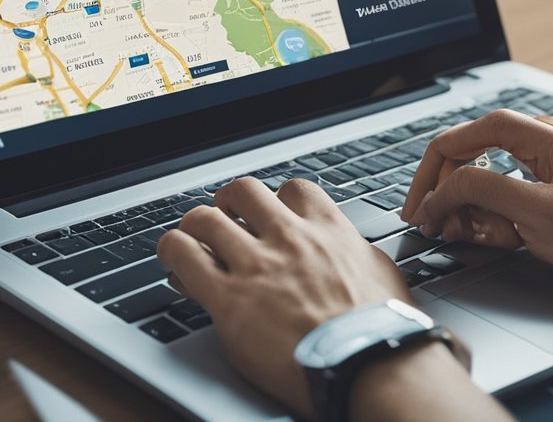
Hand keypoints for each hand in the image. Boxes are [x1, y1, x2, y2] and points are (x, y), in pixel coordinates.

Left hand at [157, 178, 408, 417]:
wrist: (367, 363)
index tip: (270, 211)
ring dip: (195, 225)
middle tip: (225, 216)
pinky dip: (174, 252)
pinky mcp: (229, 300)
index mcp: (328, 230)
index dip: (277, 198)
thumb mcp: (378, 274)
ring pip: (205, 219)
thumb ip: (354, 254)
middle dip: (230, 201)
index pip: (294, 189)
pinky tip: (174, 260)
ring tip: (191, 238)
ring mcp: (257, 266)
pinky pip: (184, 258)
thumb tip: (352, 252)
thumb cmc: (379, 329)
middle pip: (244, 192)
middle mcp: (289, 239)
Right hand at [400, 110, 552, 285]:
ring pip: (498, 177)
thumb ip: (485, 193)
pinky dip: (503, 213)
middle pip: (478, 154)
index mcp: (540, 137)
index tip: (419, 202)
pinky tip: (503, 236)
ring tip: (472, 236)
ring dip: (476, 206)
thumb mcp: (540, 214)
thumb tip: (444, 188)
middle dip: (451, 191)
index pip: (466, 134)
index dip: (434, 168)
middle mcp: (547, 143)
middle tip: (435, 225)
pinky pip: (521, 193)